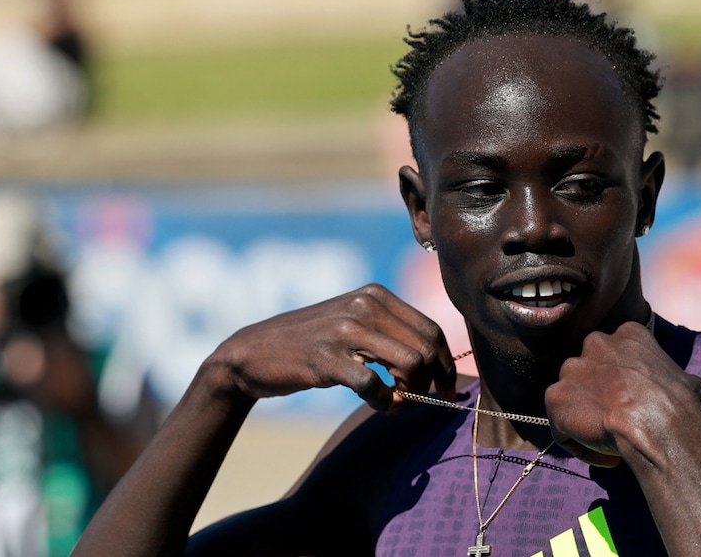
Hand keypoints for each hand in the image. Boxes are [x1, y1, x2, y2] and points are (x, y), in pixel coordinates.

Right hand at [207, 284, 456, 411]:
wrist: (252, 352)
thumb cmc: (311, 344)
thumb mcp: (353, 325)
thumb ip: (391, 335)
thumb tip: (438, 365)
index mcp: (376, 294)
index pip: (431, 330)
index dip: (447, 365)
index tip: (447, 391)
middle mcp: (365, 305)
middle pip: (426, 349)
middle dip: (432, 384)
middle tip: (417, 403)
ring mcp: (345, 329)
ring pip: (409, 364)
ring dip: (409, 395)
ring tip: (394, 405)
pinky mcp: (326, 358)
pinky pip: (374, 385)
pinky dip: (383, 403)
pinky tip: (376, 405)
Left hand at [544, 321, 700, 466]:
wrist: (655, 424)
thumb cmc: (677, 404)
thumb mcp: (688, 381)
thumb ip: (675, 378)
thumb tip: (689, 388)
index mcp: (628, 334)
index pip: (619, 355)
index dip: (626, 383)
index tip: (637, 406)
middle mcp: (596, 343)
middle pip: (591, 371)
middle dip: (600, 396)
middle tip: (618, 422)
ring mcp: (571, 369)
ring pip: (573, 397)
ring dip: (587, 419)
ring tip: (609, 443)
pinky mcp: (556, 397)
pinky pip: (562, 425)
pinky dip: (579, 444)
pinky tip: (605, 457)